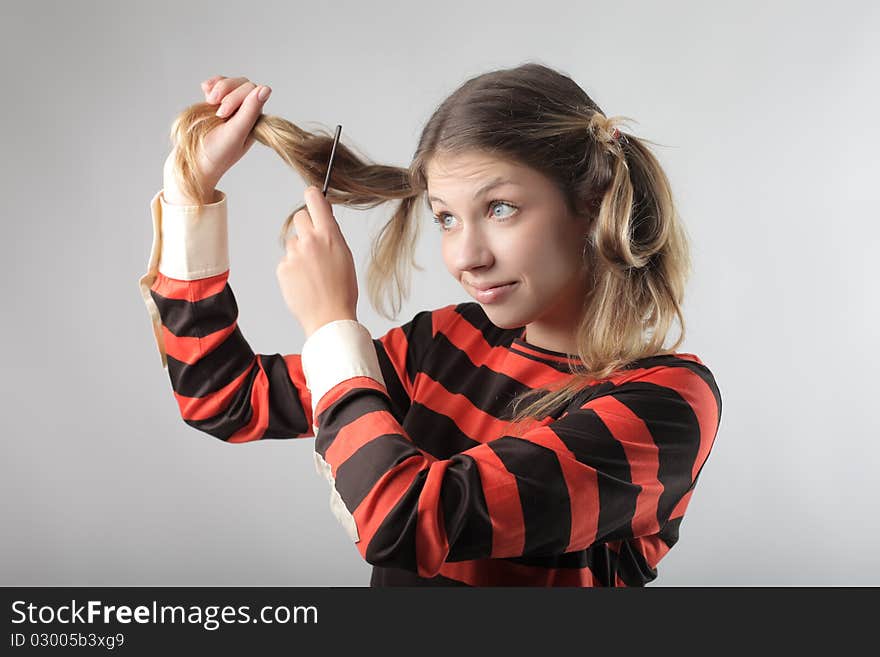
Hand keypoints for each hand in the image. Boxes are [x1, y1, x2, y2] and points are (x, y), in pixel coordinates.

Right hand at [164, 75, 272, 192]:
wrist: (195, 161)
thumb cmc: (217, 153)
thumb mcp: (235, 133)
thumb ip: (250, 111)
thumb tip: (266, 89)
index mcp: (254, 120)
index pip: (253, 93)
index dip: (237, 97)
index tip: (221, 113)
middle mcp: (245, 112)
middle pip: (243, 84)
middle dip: (227, 91)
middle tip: (214, 108)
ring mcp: (231, 107)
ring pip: (231, 82)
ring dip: (219, 87)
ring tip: (209, 101)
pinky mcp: (217, 104)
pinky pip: (218, 84)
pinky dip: (212, 84)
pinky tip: (205, 90)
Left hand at [276, 186, 358, 337]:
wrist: (329, 316)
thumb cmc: (342, 289)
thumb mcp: (345, 255)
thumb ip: (332, 234)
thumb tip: (324, 217)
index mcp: (329, 235)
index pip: (315, 200)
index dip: (313, 195)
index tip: (312, 195)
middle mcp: (310, 240)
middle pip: (300, 217)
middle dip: (305, 227)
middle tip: (314, 246)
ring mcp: (294, 254)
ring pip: (292, 242)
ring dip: (299, 252)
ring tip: (312, 272)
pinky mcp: (283, 268)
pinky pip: (286, 260)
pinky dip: (293, 269)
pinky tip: (304, 282)